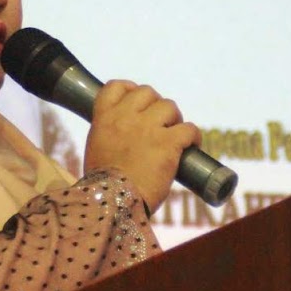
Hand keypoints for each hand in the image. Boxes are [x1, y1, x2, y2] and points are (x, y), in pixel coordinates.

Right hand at [82, 80, 202, 208]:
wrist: (112, 203)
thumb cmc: (103, 185)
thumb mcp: (97, 150)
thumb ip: (110, 137)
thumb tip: (127, 140)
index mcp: (104, 118)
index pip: (116, 86)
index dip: (129, 89)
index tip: (138, 102)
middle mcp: (125, 117)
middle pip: (147, 92)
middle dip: (156, 105)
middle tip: (160, 123)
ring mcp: (147, 128)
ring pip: (170, 106)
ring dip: (175, 119)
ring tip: (175, 136)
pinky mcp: (168, 143)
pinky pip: (189, 128)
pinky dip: (193, 136)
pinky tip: (192, 146)